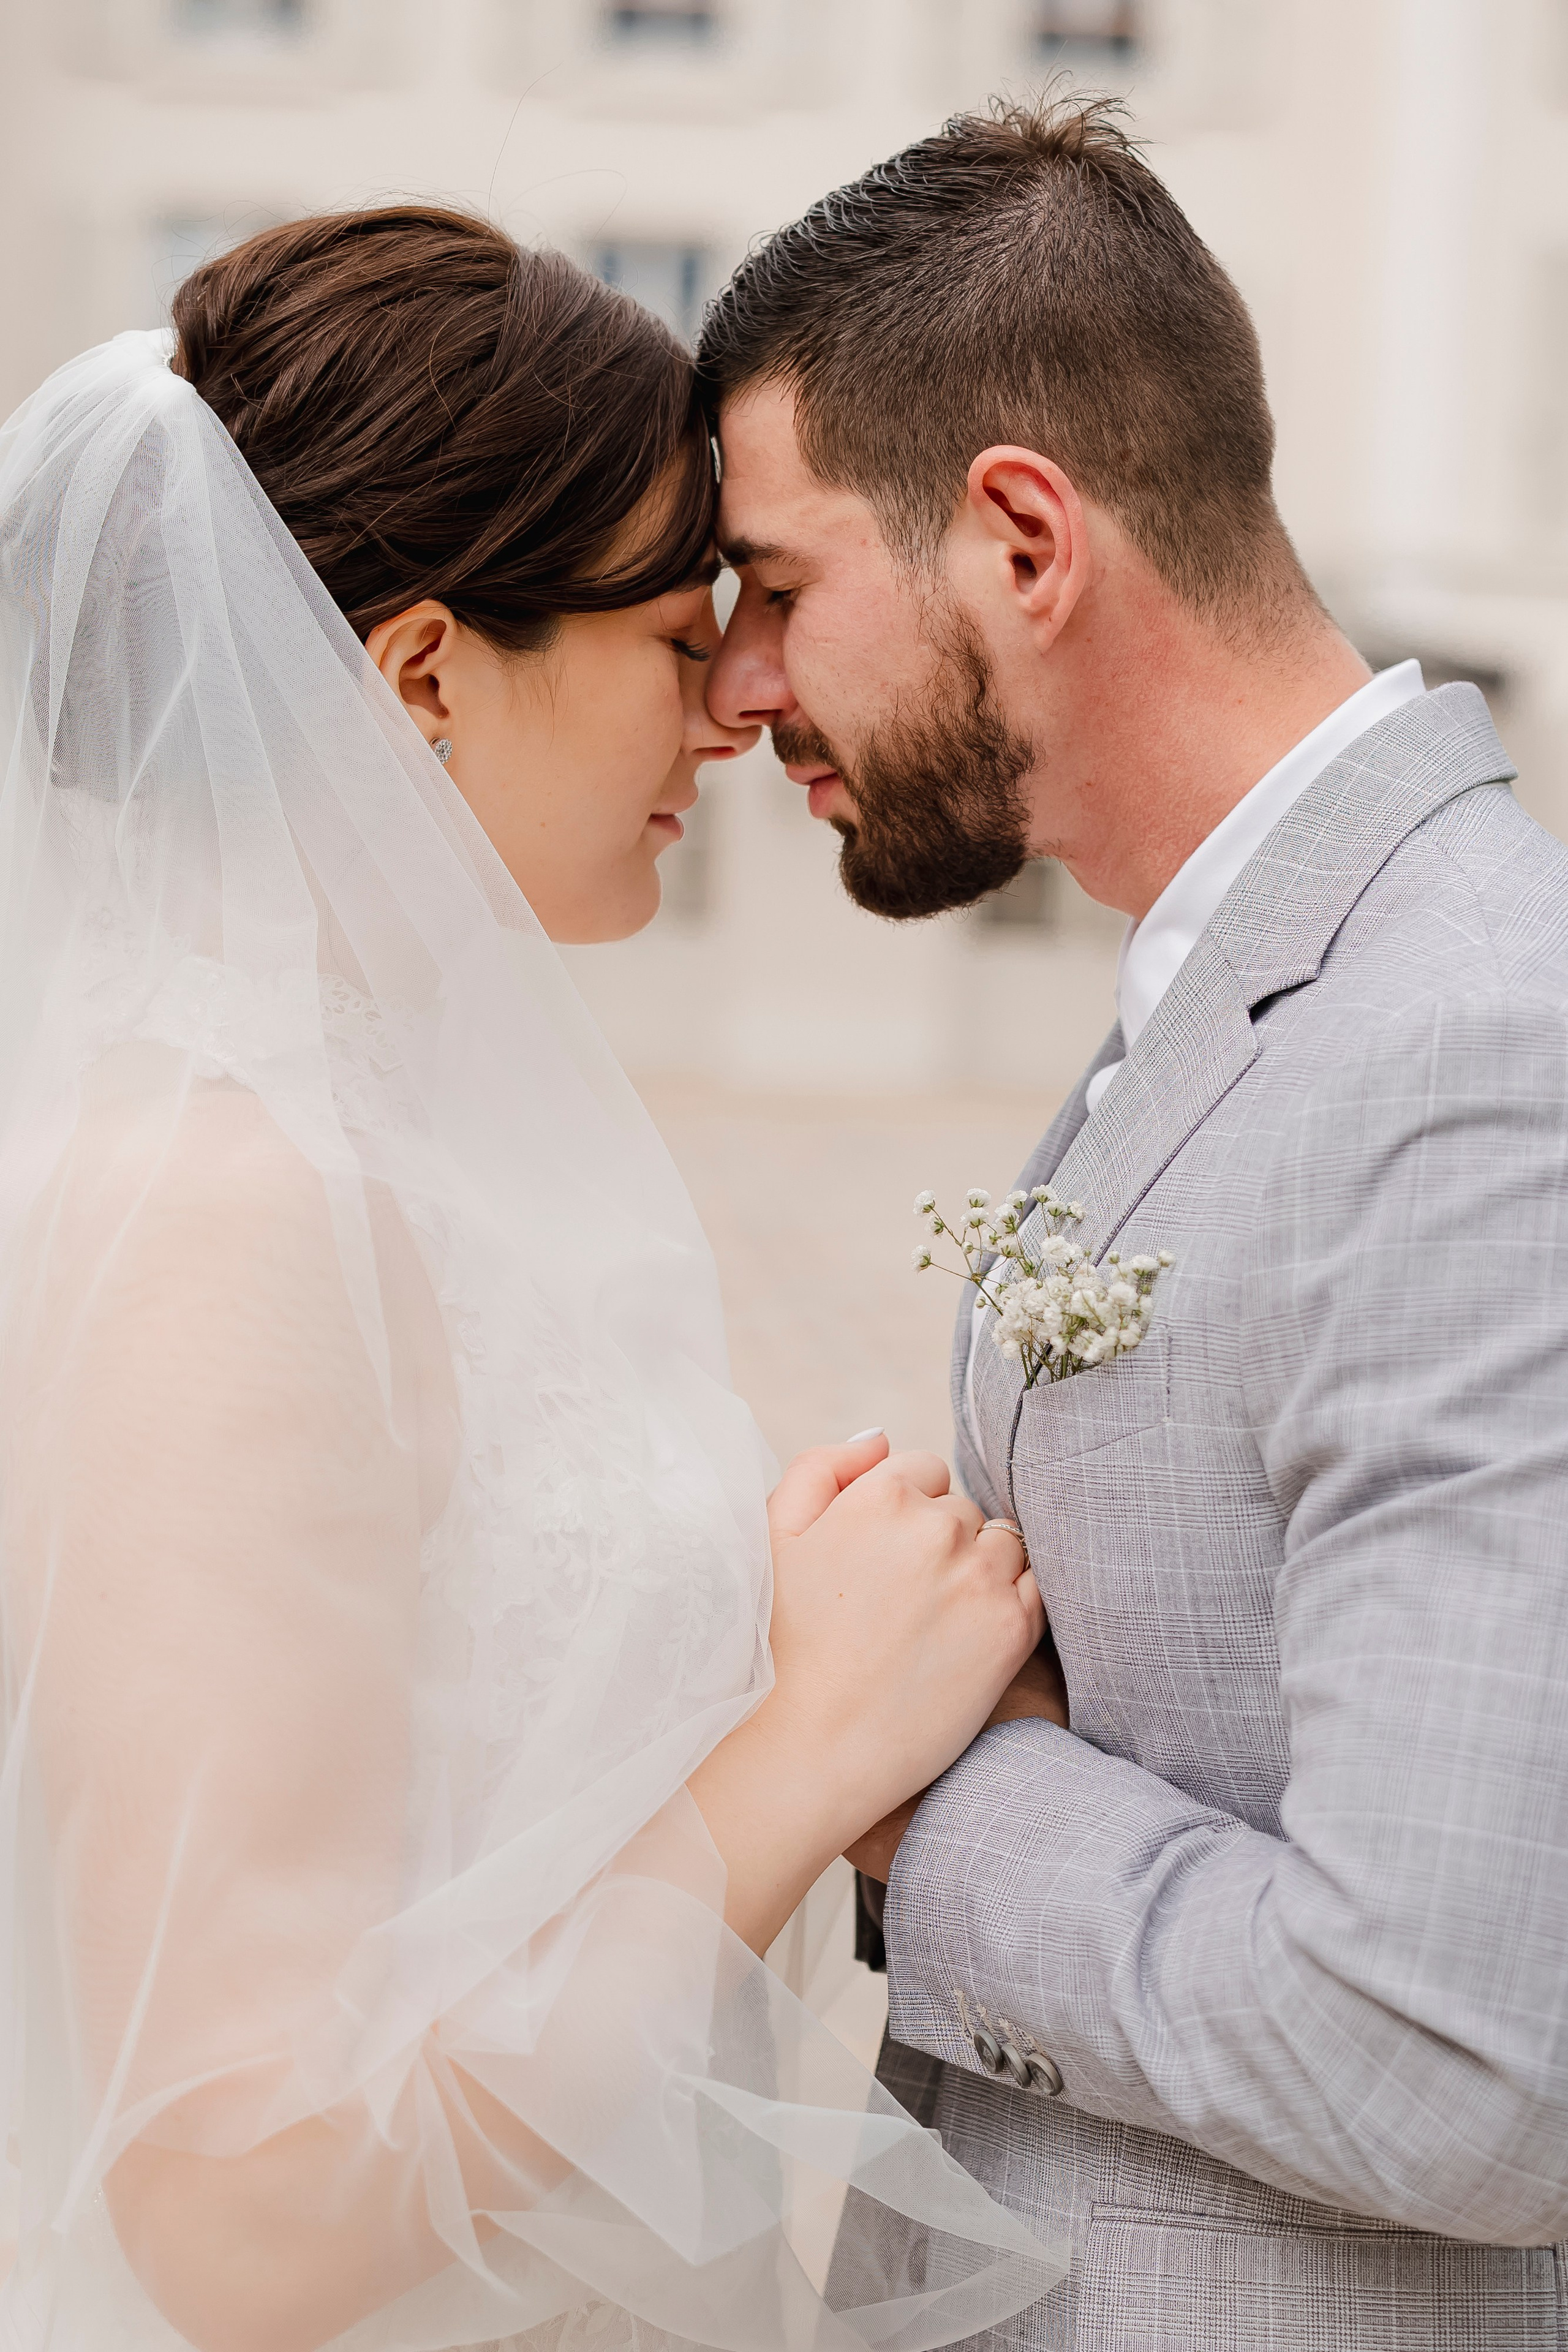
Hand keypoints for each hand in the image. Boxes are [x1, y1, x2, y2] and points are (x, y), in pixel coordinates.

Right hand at [687, 1434, 1043, 1951]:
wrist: (810, 1748)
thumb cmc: (781, 1643)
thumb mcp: (775, 1535)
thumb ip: (822, 1467)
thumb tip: (881, 1437)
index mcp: (881, 1492)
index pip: (923, 1469)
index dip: (902, 1514)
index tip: (880, 1562)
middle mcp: (939, 1525)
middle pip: (964, 1509)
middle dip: (940, 1542)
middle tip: (901, 1601)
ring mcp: (981, 1576)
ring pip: (1004, 1542)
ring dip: (980, 1568)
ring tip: (936, 1622)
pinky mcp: (1012, 1629)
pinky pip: (1035, 1587)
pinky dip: (1011, 1601)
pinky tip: (973, 1635)